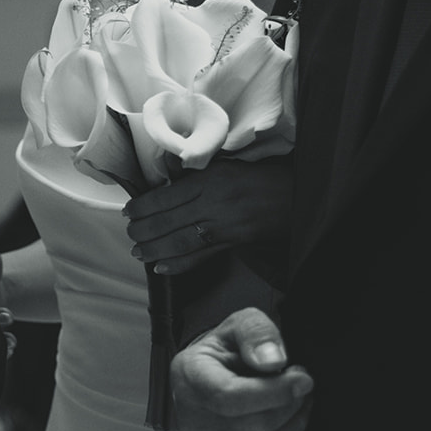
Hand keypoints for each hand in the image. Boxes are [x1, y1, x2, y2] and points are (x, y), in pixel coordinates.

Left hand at [124, 159, 291, 273]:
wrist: (301, 194)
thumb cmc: (264, 173)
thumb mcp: (228, 162)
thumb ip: (196, 168)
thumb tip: (166, 168)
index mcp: (211, 180)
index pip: (166, 197)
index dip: (143, 206)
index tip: (128, 211)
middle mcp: (215, 204)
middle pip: (168, 222)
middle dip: (143, 231)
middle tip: (129, 234)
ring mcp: (225, 226)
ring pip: (181, 241)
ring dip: (155, 249)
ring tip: (138, 252)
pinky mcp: (235, 242)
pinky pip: (202, 256)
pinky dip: (180, 264)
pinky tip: (162, 268)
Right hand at [172, 307, 312, 430]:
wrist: (207, 378)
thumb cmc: (224, 353)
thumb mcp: (238, 325)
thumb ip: (256, 334)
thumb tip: (273, 362)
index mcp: (190, 378)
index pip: (232, 398)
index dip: (275, 392)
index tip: (302, 379)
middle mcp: (189, 418)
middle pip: (255, 426)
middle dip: (291, 406)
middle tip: (302, 387)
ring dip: (294, 427)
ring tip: (297, 404)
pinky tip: (285, 428)